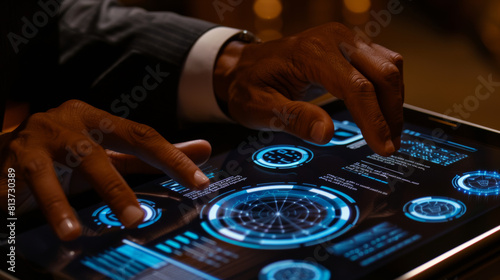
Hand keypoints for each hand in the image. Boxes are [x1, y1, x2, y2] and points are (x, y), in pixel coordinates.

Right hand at [0, 100, 210, 240]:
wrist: (15, 135)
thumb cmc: (75, 144)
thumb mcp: (114, 146)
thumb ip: (154, 152)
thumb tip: (204, 150)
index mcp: (98, 119)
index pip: (141, 135)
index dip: (170, 157)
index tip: (197, 181)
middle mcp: (66, 125)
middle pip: (93, 156)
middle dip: (114, 189)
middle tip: (135, 218)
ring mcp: (32, 144)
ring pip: (44, 173)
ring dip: (57, 205)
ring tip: (71, 234)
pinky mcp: (5, 164)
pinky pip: (8, 186)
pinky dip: (15, 204)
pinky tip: (18, 220)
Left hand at [214, 23, 403, 155]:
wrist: (245, 66)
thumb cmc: (249, 86)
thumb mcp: (260, 108)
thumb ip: (293, 118)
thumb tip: (325, 133)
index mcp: (312, 52)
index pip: (356, 87)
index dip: (374, 120)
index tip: (383, 148)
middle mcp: (334, 39)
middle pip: (382, 73)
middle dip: (391, 113)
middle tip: (389, 145)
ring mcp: (345, 39)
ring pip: (389, 66)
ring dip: (394, 101)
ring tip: (389, 134)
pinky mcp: (351, 46)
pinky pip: (383, 64)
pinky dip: (388, 90)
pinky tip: (383, 113)